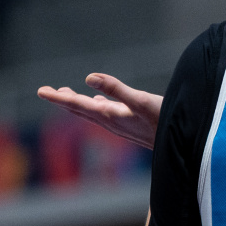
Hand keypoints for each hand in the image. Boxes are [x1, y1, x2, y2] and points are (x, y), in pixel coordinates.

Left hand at [36, 73, 162, 149]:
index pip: (78, 105)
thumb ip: (116, 90)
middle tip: (46, 91)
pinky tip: (100, 103)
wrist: (184, 147)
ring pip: (93, 113)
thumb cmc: (166, 122)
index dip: (58, 98)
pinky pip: (107, 114)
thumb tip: (89, 78)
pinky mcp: (132, 125)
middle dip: (63, 100)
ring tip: (66, 94)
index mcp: (110, 116)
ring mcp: (122, 125)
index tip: (41, 91)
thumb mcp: (142, 101)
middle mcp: (112, 123)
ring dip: (78, 103)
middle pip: (81, 110)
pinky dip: (98, 106)